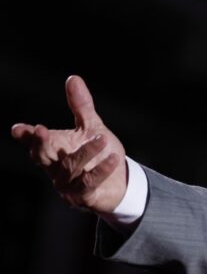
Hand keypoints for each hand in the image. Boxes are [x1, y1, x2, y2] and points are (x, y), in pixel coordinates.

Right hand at [11, 76, 127, 213]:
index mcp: (54, 149)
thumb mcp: (91, 126)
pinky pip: (89, 182)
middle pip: (41, 156)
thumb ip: (81, 106)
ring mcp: (67, 183)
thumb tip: (73, 78)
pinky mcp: (83, 196)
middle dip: (40, 144)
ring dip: (85, 152)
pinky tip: (113, 158)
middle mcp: (55, 167)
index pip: (35, 142)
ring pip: (70, 167)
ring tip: (102, 139)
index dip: (27, 136)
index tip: (19, 129)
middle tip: (40, 130)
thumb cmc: (99, 153)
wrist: (120, 181)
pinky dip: (101, 170)